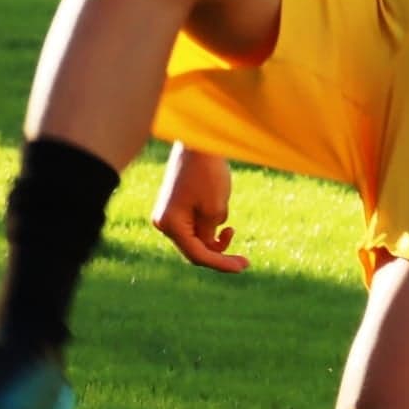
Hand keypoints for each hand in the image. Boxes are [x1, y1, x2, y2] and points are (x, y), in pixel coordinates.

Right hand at [151, 145, 248, 272]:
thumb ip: (211, 235)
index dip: (222, 264)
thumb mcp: (215, 209)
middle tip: (244, 259)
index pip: (198, 255)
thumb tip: (208, 245)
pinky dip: (209, 223)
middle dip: (219, 252)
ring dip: (215, 234)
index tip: (243, 267)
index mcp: (171, 225)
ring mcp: (167, 213)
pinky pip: (193, 224)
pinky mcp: (174, 205)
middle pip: (195, 249)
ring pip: (195, 237)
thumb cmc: (207, 173)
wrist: (197, 141)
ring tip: (228, 219)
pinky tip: (221, 210)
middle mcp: (164, 222)